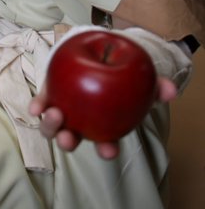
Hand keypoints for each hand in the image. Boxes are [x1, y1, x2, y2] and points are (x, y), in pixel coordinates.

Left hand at [28, 76, 176, 159]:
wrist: (97, 57)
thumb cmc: (118, 75)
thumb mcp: (139, 80)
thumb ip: (154, 87)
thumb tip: (170, 90)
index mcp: (102, 126)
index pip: (105, 143)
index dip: (106, 149)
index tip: (108, 151)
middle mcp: (79, 124)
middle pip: (71, 139)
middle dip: (68, 142)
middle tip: (69, 138)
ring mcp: (61, 112)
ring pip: (52, 127)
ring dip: (51, 126)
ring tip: (56, 114)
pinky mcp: (48, 97)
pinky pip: (40, 106)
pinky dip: (37, 107)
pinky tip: (37, 106)